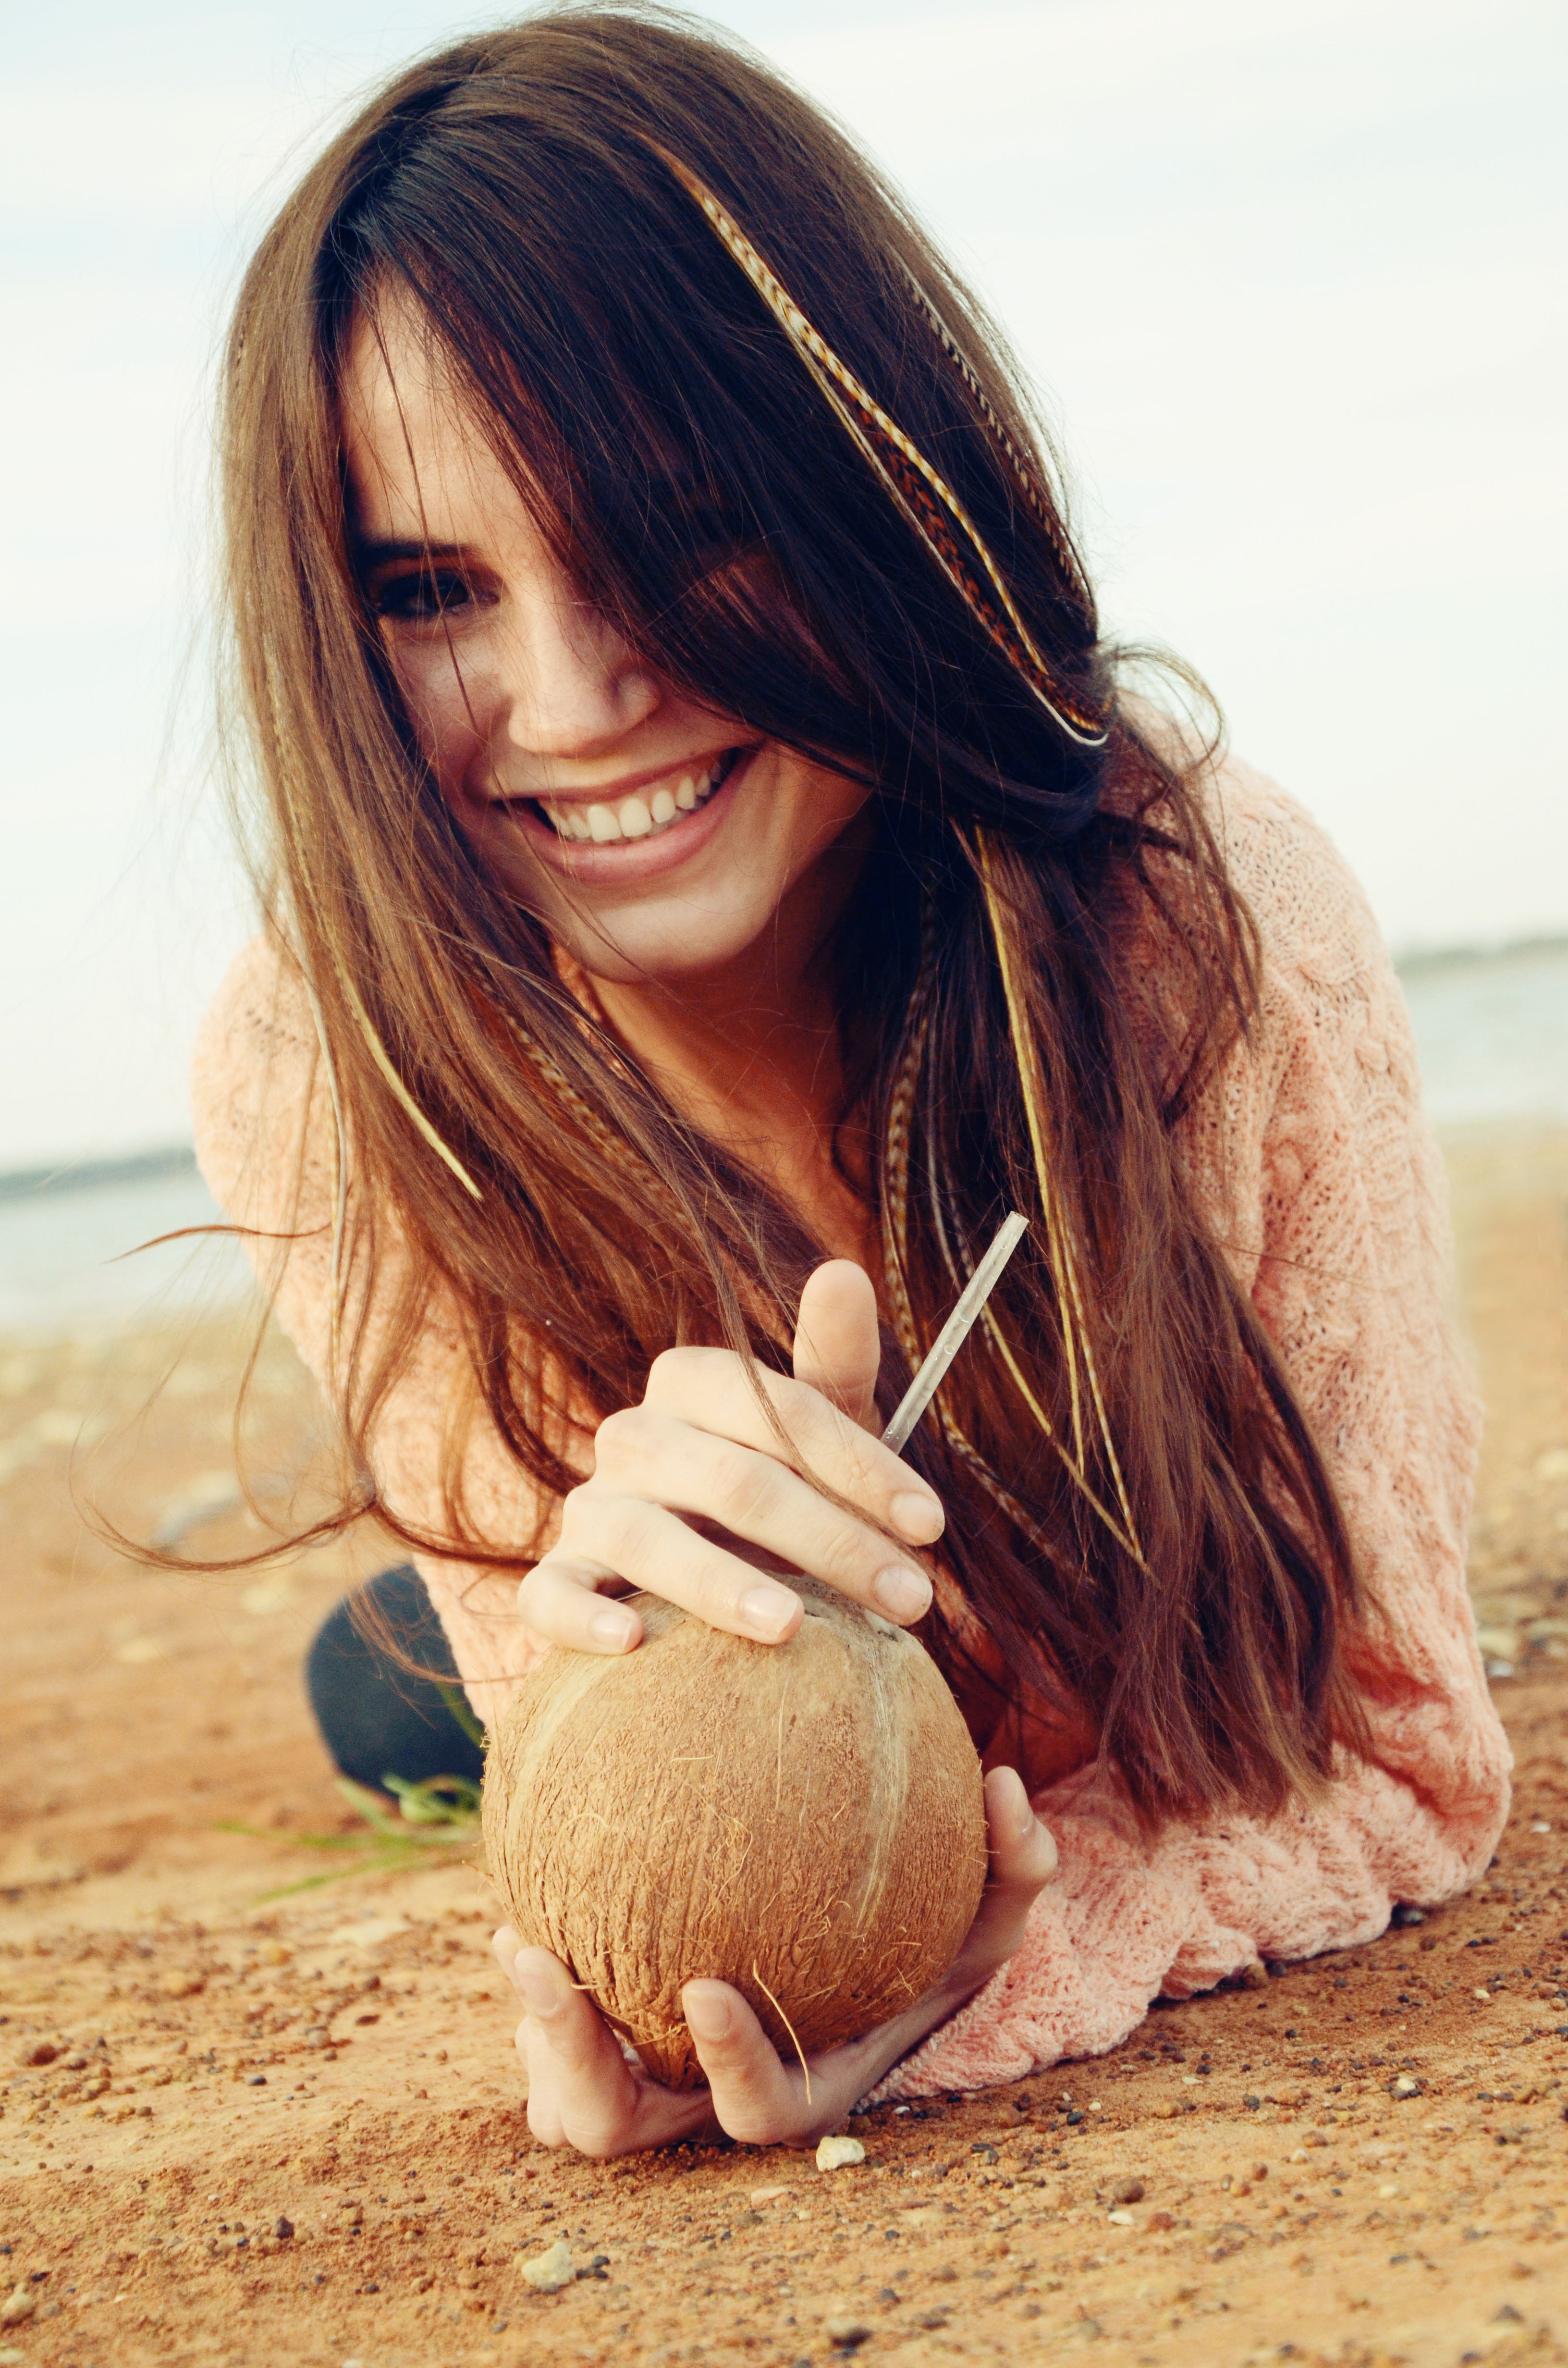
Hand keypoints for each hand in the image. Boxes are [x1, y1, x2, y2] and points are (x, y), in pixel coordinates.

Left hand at [493, 1766, 1057, 2157]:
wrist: (854, 1955)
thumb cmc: (924, 1934)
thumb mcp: (984, 1911)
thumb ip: (1013, 1865)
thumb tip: (1008, 1786)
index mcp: (801, 2086)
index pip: (755, 2113)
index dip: (729, 2065)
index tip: (704, 1985)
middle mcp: (712, 2101)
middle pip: (617, 2130)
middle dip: (569, 2064)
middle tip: (545, 1962)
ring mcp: (651, 2080)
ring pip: (564, 2102)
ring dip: (534, 2034)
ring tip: (517, 1938)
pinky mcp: (609, 2041)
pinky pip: (550, 2040)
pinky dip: (533, 1990)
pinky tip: (524, 1901)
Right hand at [517, 1259, 945, 1654]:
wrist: (704, 1576)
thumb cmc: (776, 1493)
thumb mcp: (812, 1430)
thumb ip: (833, 1359)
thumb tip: (843, 1268)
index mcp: (691, 1382)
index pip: (781, 1411)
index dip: (862, 1466)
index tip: (932, 1525)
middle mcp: (632, 1435)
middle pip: (734, 1481)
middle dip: (831, 1541)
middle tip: (911, 1599)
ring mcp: (589, 1509)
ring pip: (648, 1541)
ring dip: (722, 1584)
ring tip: (794, 1626)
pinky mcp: (555, 1580)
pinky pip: (549, 1596)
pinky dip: (581, 1618)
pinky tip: (630, 1642)